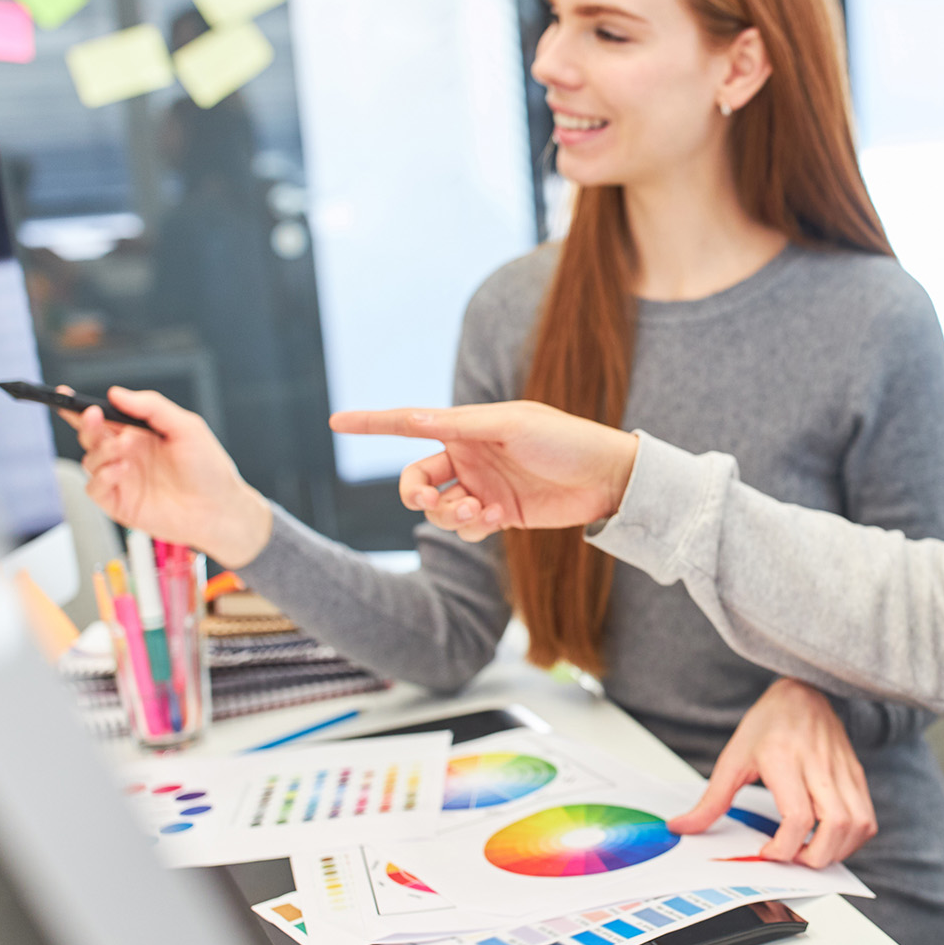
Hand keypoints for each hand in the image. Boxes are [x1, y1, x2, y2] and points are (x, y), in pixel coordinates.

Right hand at [59, 386, 272, 567]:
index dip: (81, 407)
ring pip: (89, 460)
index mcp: (140, 434)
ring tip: (123, 450)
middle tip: (94, 417)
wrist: (219, 509)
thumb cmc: (209, 469)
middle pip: (91, 435)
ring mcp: (121, 479)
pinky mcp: (119, 503)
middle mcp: (127, 454)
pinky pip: (94, 488)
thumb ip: (152, 407)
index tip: (65, 396)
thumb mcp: (187, 427)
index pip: (104, 417)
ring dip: (100, 451)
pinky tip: (120, 471)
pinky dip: (102, 477)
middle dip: (87, 424)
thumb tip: (117, 393)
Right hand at [329, 401, 639, 541]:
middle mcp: (470, 456)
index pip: (410, 424)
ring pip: (438, 509)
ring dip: (447, 514)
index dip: (372, 422)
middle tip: (428, 499)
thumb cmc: (565, 440)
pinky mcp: (500, 515)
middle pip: (416, 478)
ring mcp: (483, 487)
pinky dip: (470, 527)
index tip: (335, 421)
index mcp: (468, 426)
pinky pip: (465, 527)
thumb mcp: (511, 425)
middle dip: (413, 493)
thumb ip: (460, 424)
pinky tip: (494, 519)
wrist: (608, 479)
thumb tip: (412, 417)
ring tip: (478, 511)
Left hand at [667, 678, 878, 868]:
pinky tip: (830, 840)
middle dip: (815, 858)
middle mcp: (818, 765)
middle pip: (835, 826)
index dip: (784, 847)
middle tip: (792, 858)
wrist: (803, 691)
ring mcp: (843, 771)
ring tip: (810, 852)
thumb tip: (682, 827)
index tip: (767, 852)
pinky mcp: (856, 775)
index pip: (797, 817)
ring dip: (837, 851)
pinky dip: (852, 839)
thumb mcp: (733, 758)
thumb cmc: (769, 723)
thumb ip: (711, 800)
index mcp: (784, 759)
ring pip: (857, 825)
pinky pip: (867, 818)